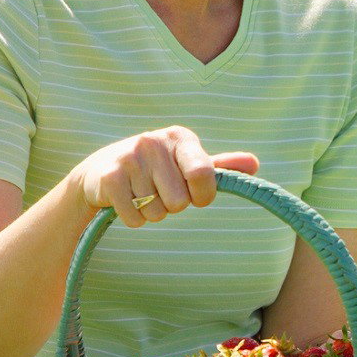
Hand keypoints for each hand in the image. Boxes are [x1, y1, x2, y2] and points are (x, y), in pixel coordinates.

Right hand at [67, 126, 259, 226]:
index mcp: (180, 137)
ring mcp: (129, 158)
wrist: (101, 170)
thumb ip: (221, 166)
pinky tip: (126, 201)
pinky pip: (135, 218)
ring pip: (157, 213)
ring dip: (152, 213)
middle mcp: (154, 142)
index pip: (203, 175)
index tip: (196, 196)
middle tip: (160, 192)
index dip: (203, 195)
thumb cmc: (157, 169)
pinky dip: (134, 219)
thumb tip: (255, 164)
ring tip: (142, 194)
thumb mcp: (188, 162)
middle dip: (173, 206)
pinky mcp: (109, 177)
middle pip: (179, 202)